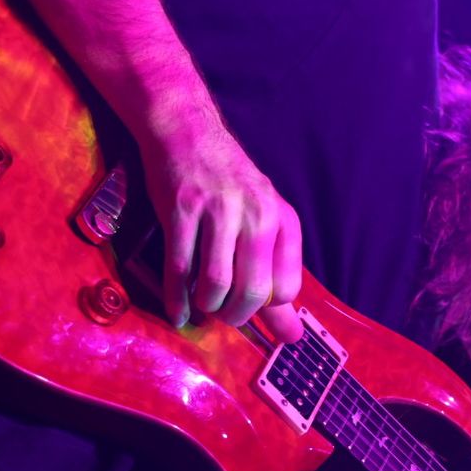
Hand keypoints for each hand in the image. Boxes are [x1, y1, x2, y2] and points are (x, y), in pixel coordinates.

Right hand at [143, 128, 303, 342]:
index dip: (266, 307)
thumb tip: (292, 337)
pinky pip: (179, 269)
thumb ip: (275, 279)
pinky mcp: (181, 211)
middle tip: (224, 316)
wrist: (188, 134)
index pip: (286, 287)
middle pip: (252, 291)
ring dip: (207, 306)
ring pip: (216, 284)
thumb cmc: (229, 186)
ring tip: (204, 305)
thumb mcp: (262, 222)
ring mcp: (218, 211)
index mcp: (282, 219)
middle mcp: (256, 214)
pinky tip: (178, 312)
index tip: (250, 308)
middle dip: (235, 316)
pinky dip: (177, 299)